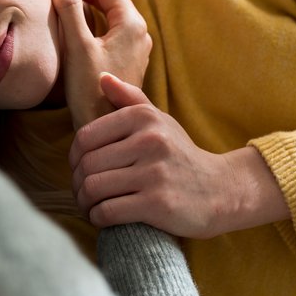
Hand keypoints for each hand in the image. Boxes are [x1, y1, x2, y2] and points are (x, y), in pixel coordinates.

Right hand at [49, 0, 151, 128]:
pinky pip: (106, 30)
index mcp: (132, 24)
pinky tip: (69, 22)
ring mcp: (133, 47)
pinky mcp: (123, 61)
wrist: (104, 129)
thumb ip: (70, 10)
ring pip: (106, 13)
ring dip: (82, 2)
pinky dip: (86, 19)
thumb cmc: (92, 90)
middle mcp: (138, 32)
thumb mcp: (78, 46)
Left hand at [69, 74, 290, 238]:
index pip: (85, 137)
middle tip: (83, 192)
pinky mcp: (157, 204)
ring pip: (94, 188)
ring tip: (90, 205)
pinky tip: (102, 217)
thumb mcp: (160, 121)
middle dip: (78, 183)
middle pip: (87, 164)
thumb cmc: (181, 155)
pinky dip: (97, 217)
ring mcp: (154, 173)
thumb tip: (102, 77)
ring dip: (84, 202)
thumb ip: (130, 98)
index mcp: (144, 118)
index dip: (74, 157)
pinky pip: (108, 211)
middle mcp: (149, 141)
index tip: (80, 169)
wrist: (221, 190)